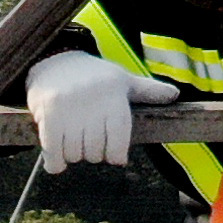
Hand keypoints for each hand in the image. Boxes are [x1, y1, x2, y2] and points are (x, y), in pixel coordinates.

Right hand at [29, 54, 176, 171]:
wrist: (54, 60)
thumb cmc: (94, 77)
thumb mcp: (122, 81)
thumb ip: (148, 91)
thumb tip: (174, 95)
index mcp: (115, 95)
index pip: (118, 144)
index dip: (116, 155)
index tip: (114, 156)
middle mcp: (93, 99)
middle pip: (95, 152)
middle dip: (92, 154)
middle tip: (88, 143)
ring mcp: (69, 105)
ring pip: (74, 154)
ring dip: (72, 156)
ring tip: (72, 142)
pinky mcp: (47, 111)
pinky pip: (53, 150)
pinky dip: (55, 163)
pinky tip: (56, 162)